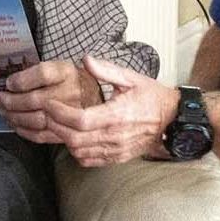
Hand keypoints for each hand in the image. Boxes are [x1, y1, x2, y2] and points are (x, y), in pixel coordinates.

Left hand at [0, 59, 101, 143]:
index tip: (9, 83)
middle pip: (35, 99)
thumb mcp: (62, 66)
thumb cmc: (73, 81)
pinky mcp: (69, 131)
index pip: (42, 74)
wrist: (99, 98)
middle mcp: (71, 92)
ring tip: (4, 112)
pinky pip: (43, 135)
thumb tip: (11, 81)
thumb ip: (39, 70)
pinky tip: (15, 125)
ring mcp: (71, 113)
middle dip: (10, 101)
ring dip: (14, 117)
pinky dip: (24, 131)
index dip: (21, 80)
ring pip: (36, 119)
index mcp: (68, 72)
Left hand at [42, 56, 179, 165]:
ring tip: (58, 124)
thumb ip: (106, 70)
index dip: (59, 113)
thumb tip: (86, 60)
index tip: (49, 104)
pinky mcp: (116, 158)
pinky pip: (88, 160)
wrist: (172, 120)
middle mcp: (115, 136)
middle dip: (55, 126)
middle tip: (47, 114)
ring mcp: (116, 149)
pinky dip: (75, 151)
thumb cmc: (152, 98)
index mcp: (117, 115)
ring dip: (64, 139)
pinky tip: (73, 138)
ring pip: (78, 151)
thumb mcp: (132, 78)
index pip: (80, 120)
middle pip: (74, 139)